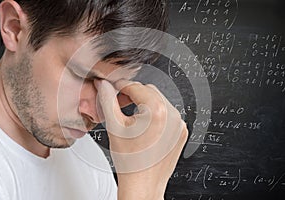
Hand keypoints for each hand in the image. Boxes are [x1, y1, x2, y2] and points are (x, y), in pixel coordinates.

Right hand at [94, 79, 187, 199]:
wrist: (143, 184)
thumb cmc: (130, 161)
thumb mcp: (114, 127)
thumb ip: (108, 100)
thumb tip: (104, 85)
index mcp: (156, 111)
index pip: (136, 87)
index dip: (121, 86)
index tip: (113, 88)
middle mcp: (172, 115)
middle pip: (149, 91)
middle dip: (134, 94)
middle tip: (120, 103)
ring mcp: (179, 124)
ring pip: (159, 101)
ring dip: (145, 103)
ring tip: (133, 117)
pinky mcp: (181, 132)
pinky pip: (168, 114)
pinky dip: (156, 114)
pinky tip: (145, 126)